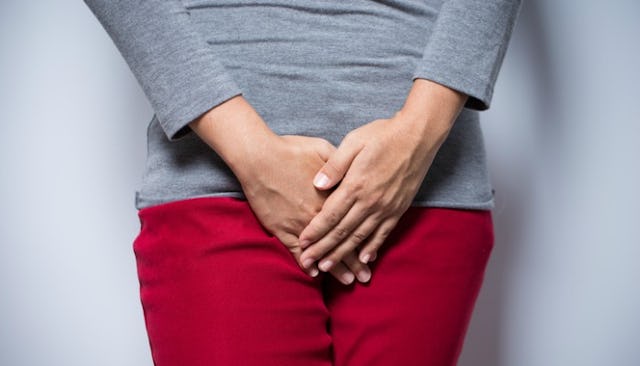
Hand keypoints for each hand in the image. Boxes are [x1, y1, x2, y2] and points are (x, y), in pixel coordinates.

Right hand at [237, 134, 371, 283]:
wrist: (259, 157)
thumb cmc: (291, 150)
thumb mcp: (323, 149)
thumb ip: (341, 164)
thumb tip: (355, 170)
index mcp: (332, 197)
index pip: (353, 225)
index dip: (365, 241)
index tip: (373, 256)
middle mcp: (318, 214)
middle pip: (341, 243)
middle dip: (354, 263)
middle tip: (365, 278)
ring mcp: (300, 224)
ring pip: (321, 251)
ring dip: (335, 268)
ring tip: (348, 281)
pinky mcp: (281, 228)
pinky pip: (295, 250)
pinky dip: (305, 263)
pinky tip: (315, 274)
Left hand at [298, 79, 465, 272]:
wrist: (418, 136)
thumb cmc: (382, 135)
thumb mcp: (353, 142)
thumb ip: (334, 166)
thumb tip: (315, 184)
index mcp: (356, 184)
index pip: (329, 215)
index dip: (314, 231)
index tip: (301, 243)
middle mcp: (370, 201)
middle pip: (342, 231)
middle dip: (323, 249)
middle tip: (309, 263)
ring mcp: (386, 207)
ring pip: (360, 237)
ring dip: (343, 254)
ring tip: (329, 267)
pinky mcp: (399, 209)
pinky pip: (383, 233)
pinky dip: (372, 247)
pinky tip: (364, 259)